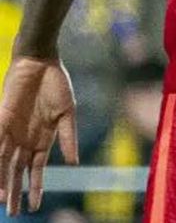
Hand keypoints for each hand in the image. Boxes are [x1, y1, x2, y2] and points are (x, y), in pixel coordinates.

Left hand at [0, 57, 79, 215]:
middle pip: (16, 172)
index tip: (35, 207)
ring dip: (2, 183)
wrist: (40, 61)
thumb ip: (69, 137)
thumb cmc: (57, 83)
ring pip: (3, 164)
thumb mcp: (68, 113)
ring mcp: (11, 132)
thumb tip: (74, 163)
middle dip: (14, 193)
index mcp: (42, 139)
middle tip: (12, 213)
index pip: (36, 170)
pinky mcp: (1, 121)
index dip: (35, 188)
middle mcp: (24, 139)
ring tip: (2, 202)